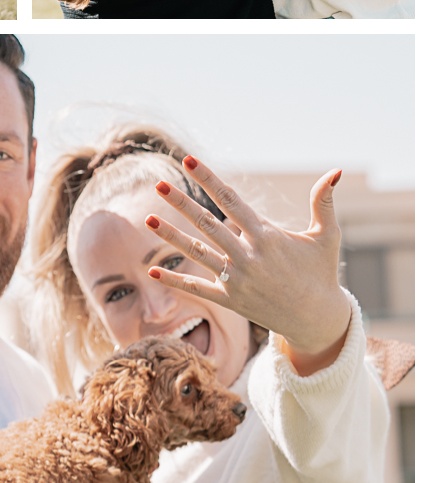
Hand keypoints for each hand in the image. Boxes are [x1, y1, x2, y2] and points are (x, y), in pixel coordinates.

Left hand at [146, 156, 351, 375]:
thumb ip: (325, 203)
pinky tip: (152, 272)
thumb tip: (336, 171)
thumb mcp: (327, 236)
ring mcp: (238, 280)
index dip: (209, 180)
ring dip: (171, 236)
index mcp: (268, 236)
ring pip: (198, 254)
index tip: (189, 161)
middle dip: (182, 203)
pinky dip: (176, 281)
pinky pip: (198, 290)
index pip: (231, 201)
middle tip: (159, 183)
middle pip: (208, 224)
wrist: (318, 321)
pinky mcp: (231, 301)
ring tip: (147, 218)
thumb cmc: (321, 272)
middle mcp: (249, 257)